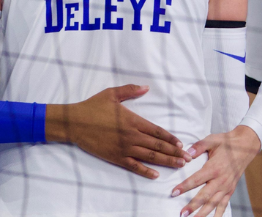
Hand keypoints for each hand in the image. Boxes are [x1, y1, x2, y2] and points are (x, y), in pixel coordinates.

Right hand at [45, 84, 188, 179]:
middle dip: (174, 153)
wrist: (74, 123)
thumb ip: (130, 90)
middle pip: (158, 146)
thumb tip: (146, 87)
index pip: (157, 131)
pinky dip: (146, 171)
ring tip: (178, 165)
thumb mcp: (111, 94)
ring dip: (166, 162)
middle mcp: (131, 136)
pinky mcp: (115, 157)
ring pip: (150, 157)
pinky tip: (155, 175)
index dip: (171, 139)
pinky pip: (134, 166)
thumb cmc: (92, 107)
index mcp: (133, 120)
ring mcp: (124, 148)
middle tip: (187, 158)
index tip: (181, 144)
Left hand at [172, 125, 260, 216]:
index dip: (184, 187)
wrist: (246, 146)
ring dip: (203, 213)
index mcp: (214, 168)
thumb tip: (186, 154)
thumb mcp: (212, 140)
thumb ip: (198, 146)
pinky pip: (224, 204)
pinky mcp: (230, 190)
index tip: (174, 192)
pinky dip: (218, 214)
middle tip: (182, 213)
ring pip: (213, 203)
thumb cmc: (227, 143)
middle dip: (193, 206)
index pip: (196, 179)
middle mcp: (221, 180)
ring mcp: (226, 186)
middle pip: (204, 196)